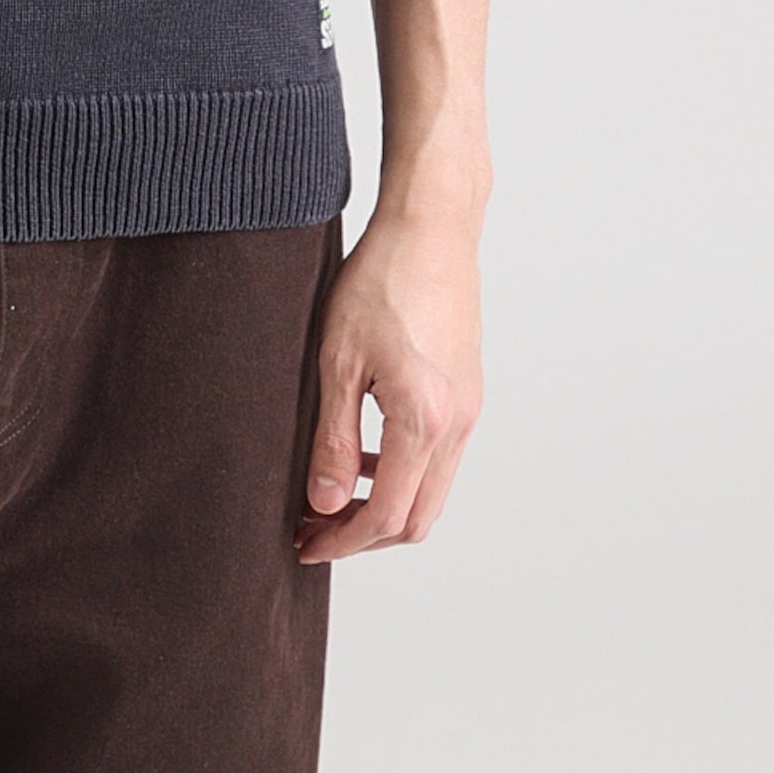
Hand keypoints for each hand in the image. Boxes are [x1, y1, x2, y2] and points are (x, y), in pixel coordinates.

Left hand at [295, 206, 482, 562]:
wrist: (432, 228)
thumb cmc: (381, 279)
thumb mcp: (338, 360)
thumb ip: (333, 438)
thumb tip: (326, 504)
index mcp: (423, 419)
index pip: (385, 515)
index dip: (341, 541)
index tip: (304, 544)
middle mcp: (457, 424)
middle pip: (416, 519)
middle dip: (363, 538)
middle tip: (312, 531)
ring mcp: (469, 410)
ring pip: (432, 493)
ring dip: (384, 507)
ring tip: (330, 496)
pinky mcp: (469, 394)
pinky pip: (440, 459)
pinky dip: (404, 475)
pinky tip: (364, 454)